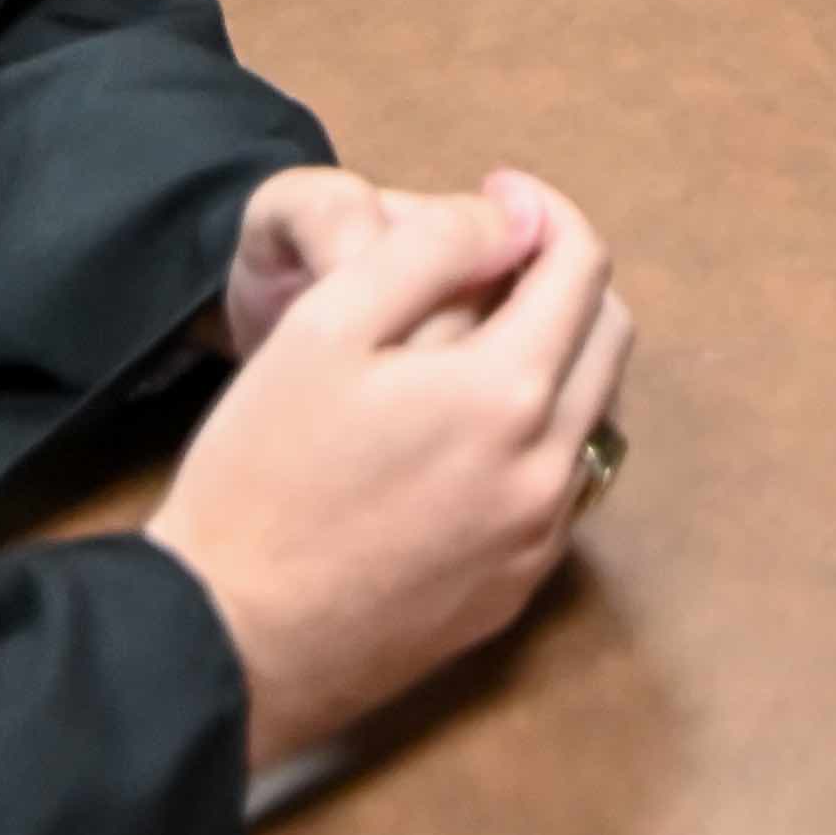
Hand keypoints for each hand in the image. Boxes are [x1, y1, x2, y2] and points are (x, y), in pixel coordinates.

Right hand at [149, 170, 632, 775]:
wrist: (227, 642)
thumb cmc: (261, 477)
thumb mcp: (323, 328)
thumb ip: (430, 252)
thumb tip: (513, 220)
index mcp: (508, 393)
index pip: (582, 266)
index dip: (543, 210)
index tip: (495, 191)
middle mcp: (549, 469)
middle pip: (607, 335)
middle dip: (563, 275)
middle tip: (486, 258)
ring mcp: (539, 539)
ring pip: (593, 411)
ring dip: (557, 353)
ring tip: (474, 335)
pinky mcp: (516, 590)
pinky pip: (563, 484)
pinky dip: (539, 431)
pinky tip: (465, 429)